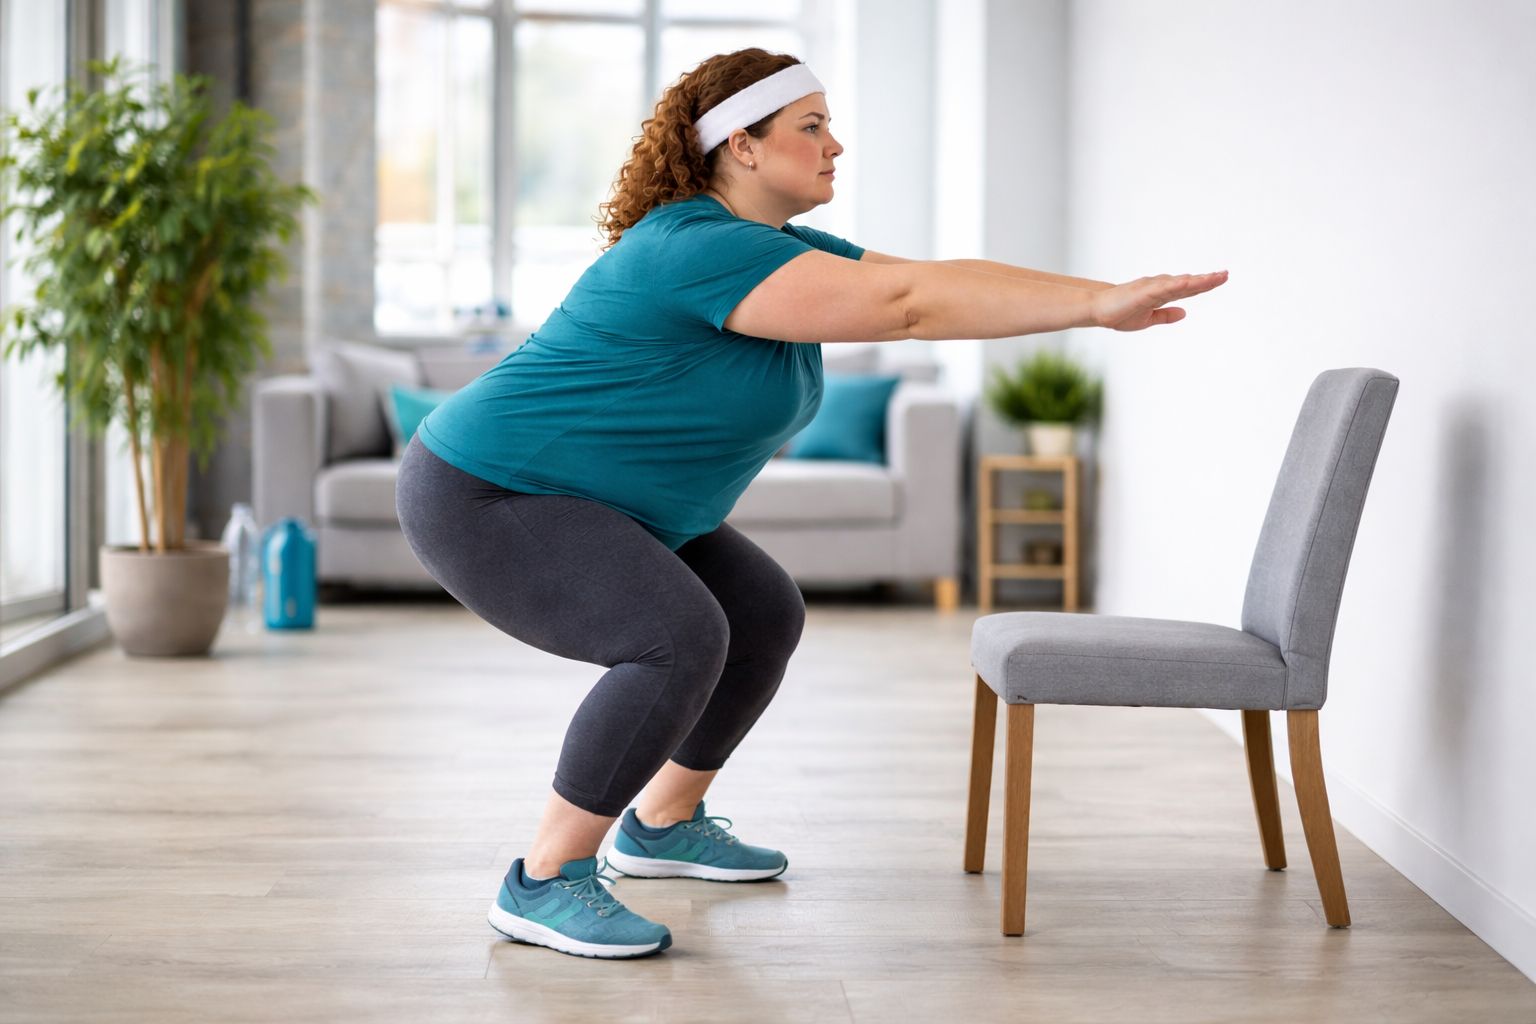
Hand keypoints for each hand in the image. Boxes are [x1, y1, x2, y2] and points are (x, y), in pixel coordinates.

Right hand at [1089, 271, 1228, 330]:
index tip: (1222, 278)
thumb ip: (1166, 315)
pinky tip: (1188, 282)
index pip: (1188, 289)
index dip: (1205, 284)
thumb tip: (1185, 313)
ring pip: (1178, 283)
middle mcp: (1159, 287)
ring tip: (1214, 277)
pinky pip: (1162, 287)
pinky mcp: (1142, 292)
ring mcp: (1151, 287)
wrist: (1097, 311)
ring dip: (1196, 280)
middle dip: (1207, 280)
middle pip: (1188, 283)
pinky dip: (1176, 284)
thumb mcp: (1148, 319)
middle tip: (1225, 274)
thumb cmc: (1119, 313)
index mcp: (1162, 294)